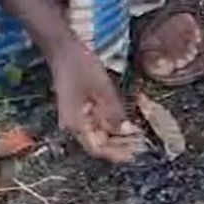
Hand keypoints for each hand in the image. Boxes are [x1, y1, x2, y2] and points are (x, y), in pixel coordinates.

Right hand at [50, 40, 142, 163]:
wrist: (63, 49)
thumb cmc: (81, 66)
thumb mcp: (103, 88)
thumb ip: (114, 112)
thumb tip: (125, 130)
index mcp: (75, 122)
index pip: (96, 147)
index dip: (116, 153)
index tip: (134, 154)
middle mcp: (74, 124)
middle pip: (98, 143)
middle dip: (119, 146)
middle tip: (140, 145)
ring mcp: (76, 117)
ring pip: (99, 134)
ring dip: (117, 137)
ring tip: (137, 135)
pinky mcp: (80, 108)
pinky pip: (97, 123)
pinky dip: (111, 125)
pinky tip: (126, 123)